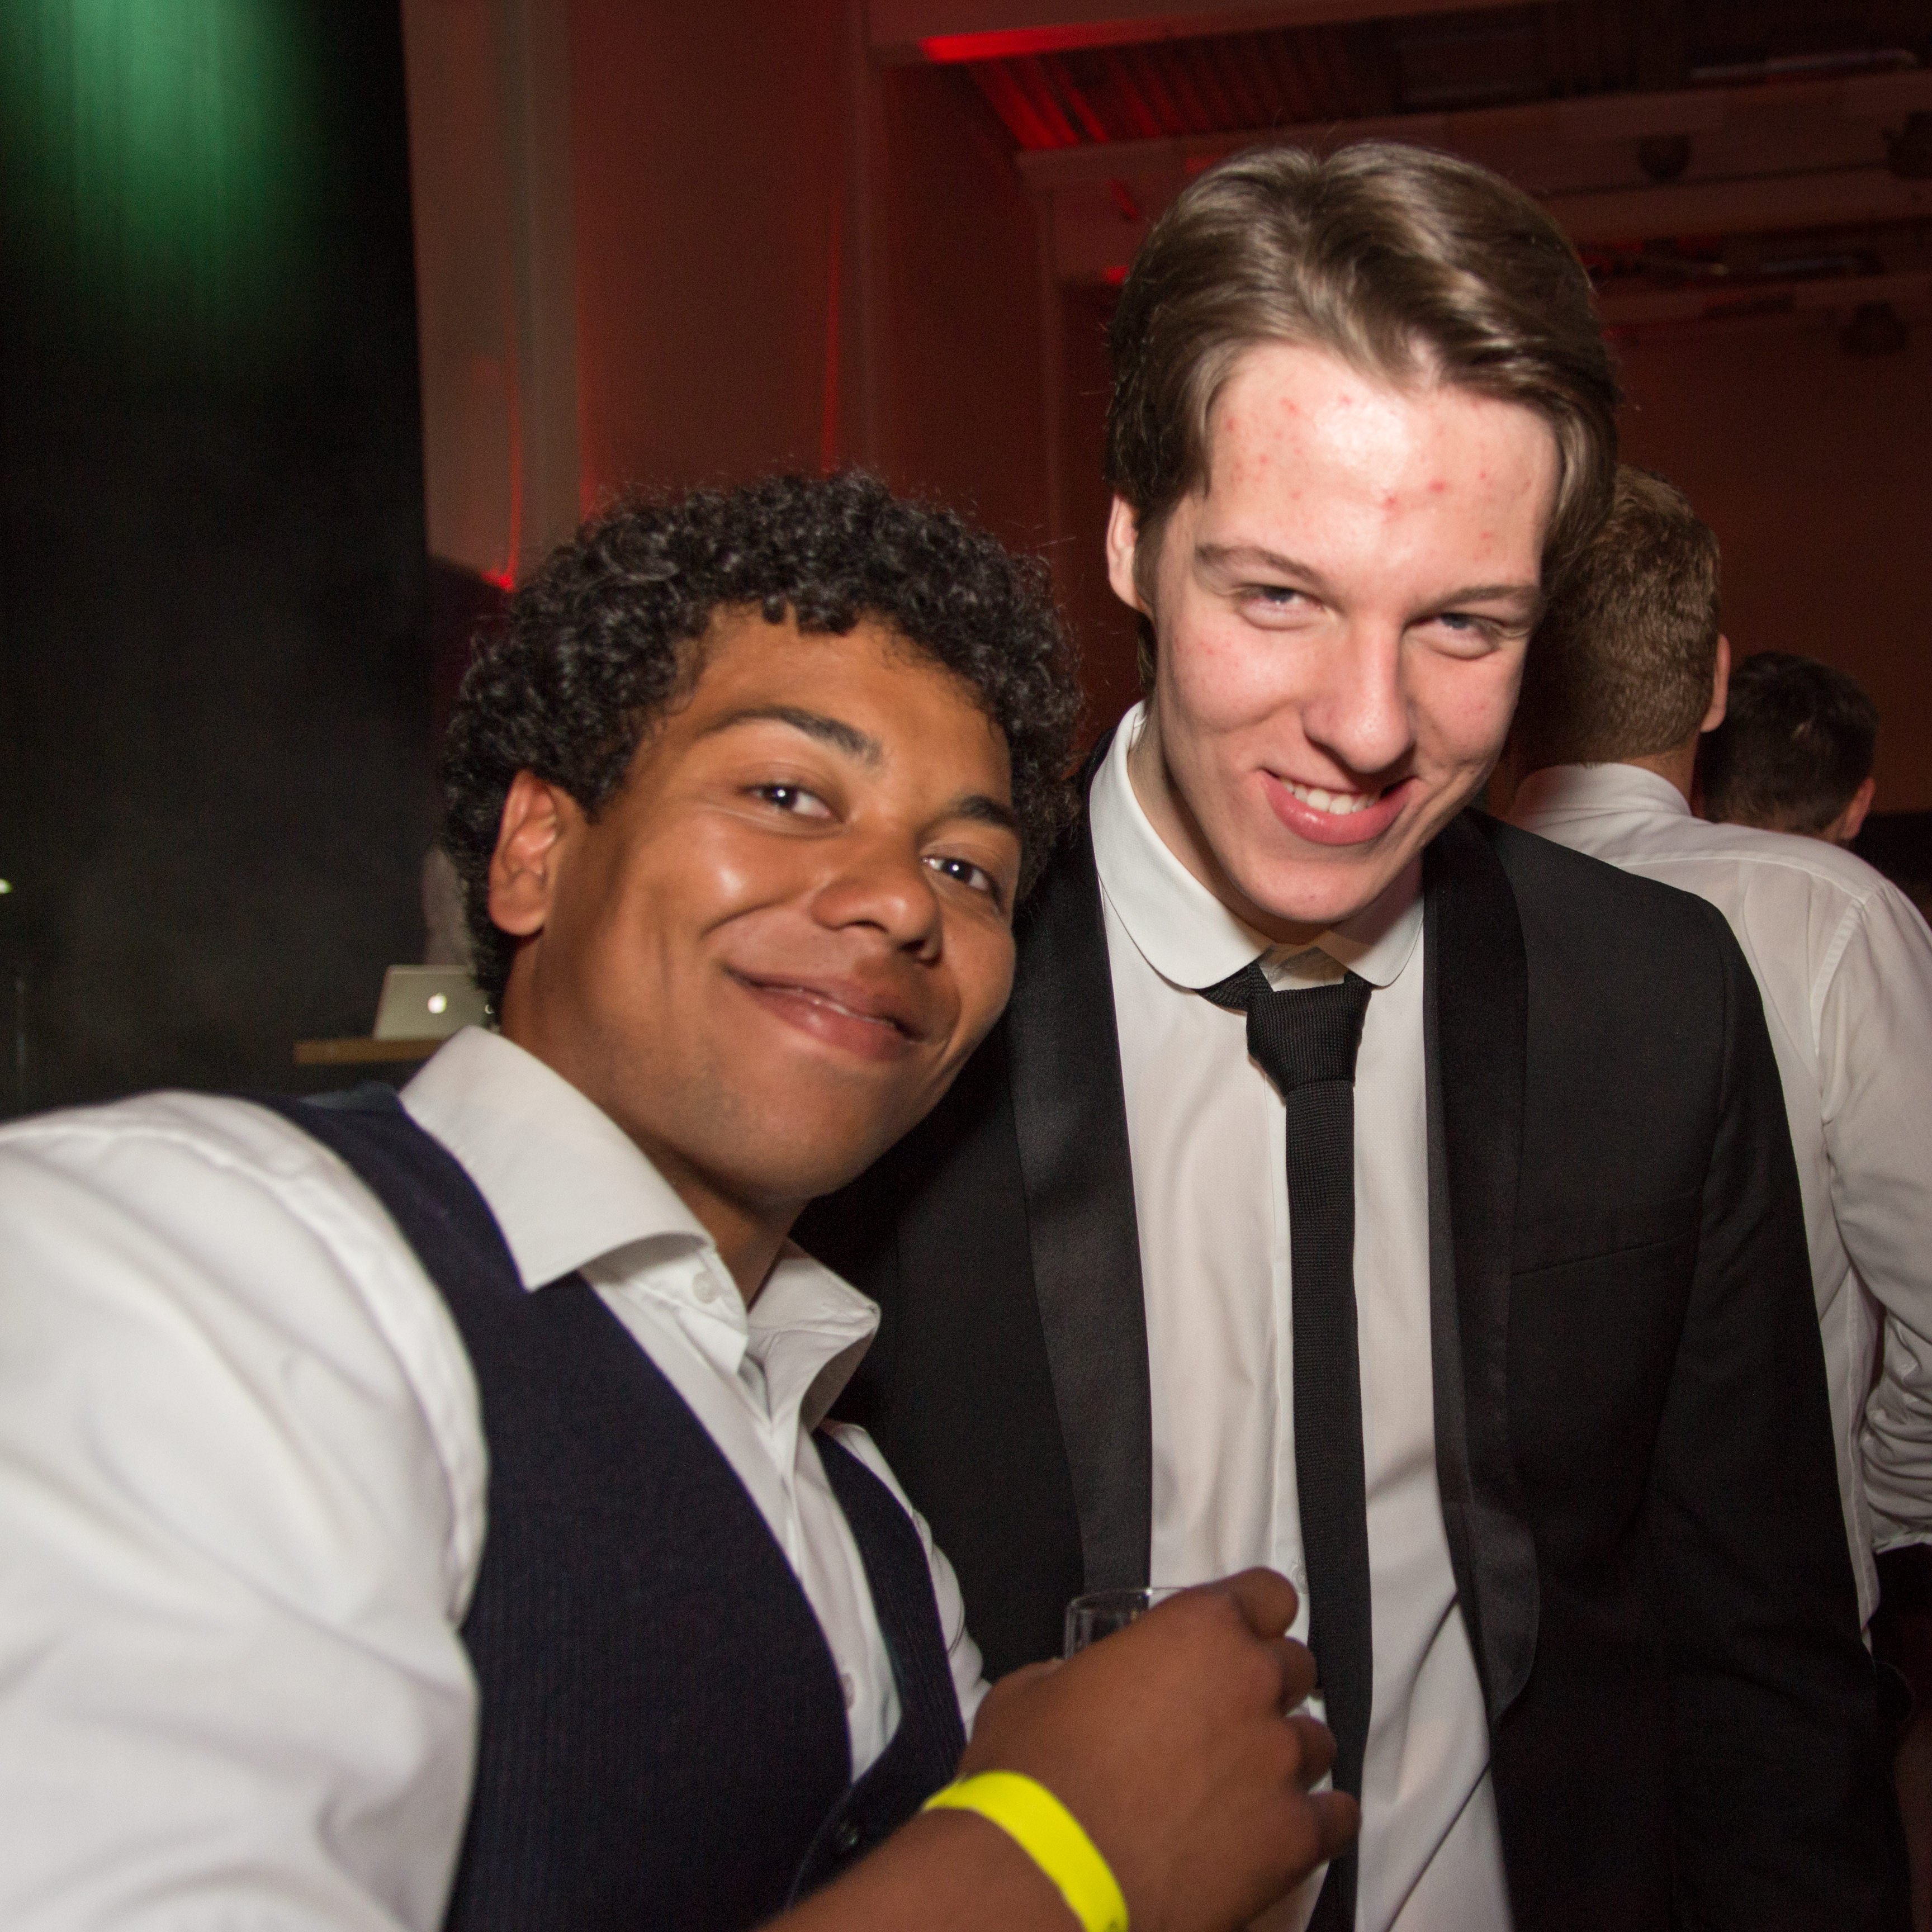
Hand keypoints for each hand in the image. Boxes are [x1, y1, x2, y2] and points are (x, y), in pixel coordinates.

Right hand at [961, 1568, 1357, 1931]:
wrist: (1052, 1875)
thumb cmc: (1037, 1780)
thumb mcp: (1032, 1690)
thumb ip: (1075, 1671)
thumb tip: (1074, 1684)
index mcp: (1197, 1631)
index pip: (1268, 1594)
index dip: (1254, 1614)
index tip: (1240, 1635)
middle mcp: (1252, 1683)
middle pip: (1297, 1666)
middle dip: (1266, 1686)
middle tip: (1225, 1717)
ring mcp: (1280, 1761)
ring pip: (1317, 1740)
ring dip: (1285, 1754)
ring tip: (1243, 1783)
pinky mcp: (1294, 1837)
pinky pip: (1338, 1817)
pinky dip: (1316, 1821)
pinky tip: (1283, 1829)